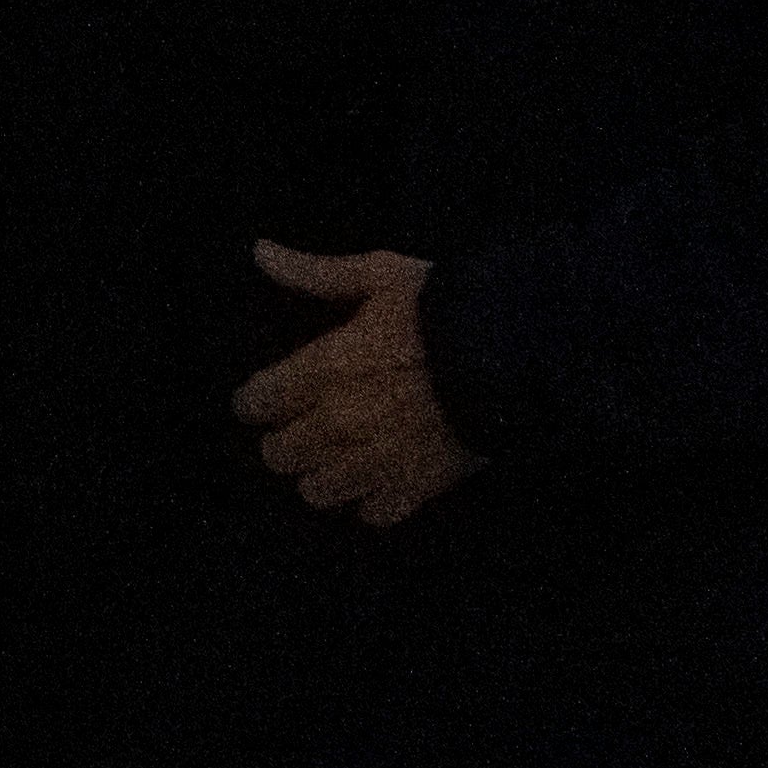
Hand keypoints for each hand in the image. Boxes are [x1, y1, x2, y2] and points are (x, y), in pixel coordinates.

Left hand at [239, 242, 468, 524]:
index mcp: (323, 369)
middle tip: (299, 428)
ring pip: (317, 492)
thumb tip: (260, 252)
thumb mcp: (378, 275)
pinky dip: (370, 502)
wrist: (512, 354)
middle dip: (283, 441)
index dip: (255, 401)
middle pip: (280, 455)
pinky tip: (378, 481)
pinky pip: (372, 514)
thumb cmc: (442, 309)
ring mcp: (376, 462)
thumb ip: (315, 273)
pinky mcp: (415, 489)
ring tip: (335, 458)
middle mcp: (339, 423)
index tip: (262, 399)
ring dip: (320, 475)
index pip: (259, 401)